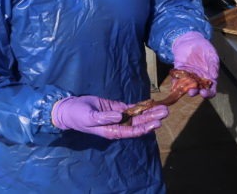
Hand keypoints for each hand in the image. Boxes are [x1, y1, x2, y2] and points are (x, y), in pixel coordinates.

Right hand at [52, 95, 167, 138]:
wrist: (70, 109)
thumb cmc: (78, 115)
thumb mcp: (90, 117)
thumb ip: (104, 118)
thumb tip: (120, 116)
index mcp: (112, 131)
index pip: (132, 131)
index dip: (145, 128)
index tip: (157, 123)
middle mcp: (118, 125)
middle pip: (139, 123)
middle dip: (152, 118)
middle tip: (166, 112)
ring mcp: (118, 117)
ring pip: (137, 116)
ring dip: (150, 112)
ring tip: (163, 108)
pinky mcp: (116, 108)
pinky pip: (131, 108)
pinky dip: (141, 106)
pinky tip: (151, 103)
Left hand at [172, 31, 218, 98]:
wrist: (191, 40)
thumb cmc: (204, 48)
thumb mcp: (211, 54)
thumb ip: (213, 65)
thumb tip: (215, 76)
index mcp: (208, 78)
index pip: (210, 90)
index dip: (208, 94)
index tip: (204, 93)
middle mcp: (198, 80)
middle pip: (197, 90)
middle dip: (194, 92)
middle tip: (192, 92)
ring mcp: (188, 77)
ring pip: (186, 86)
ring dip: (185, 89)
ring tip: (184, 88)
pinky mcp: (179, 72)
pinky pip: (176, 79)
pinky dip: (175, 82)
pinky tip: (174, 83)